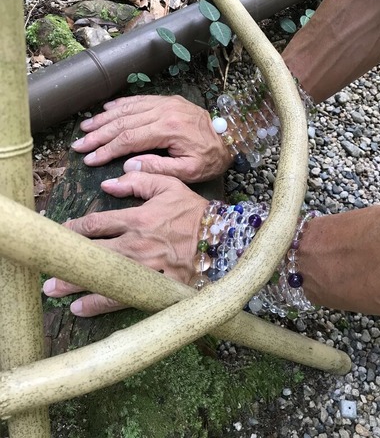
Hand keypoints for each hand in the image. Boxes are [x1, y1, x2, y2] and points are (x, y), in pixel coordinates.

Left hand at [43, 172, 208, 316]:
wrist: (223, 238)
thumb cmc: (195, 212)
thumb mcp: (170, 185)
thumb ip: (139, 181)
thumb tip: (109, 182)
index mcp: (137, 218)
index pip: (97, 224)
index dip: (75, 229)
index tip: (60, 233)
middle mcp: (136, 244)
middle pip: (93, 253)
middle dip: (68, 260)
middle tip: (47, 268)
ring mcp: (144, 267)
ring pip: (104, 276)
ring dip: (77, 284)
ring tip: (55, 290)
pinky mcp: (155, 285)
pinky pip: (124, 296)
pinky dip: (101, 303)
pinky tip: (82, 308)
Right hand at [71, 95, 231, 182]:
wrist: (232, 138)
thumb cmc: (211, 158)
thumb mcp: (188, 172)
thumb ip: (157, 169)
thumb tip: (127, 167)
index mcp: (169, 130)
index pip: (129, 139)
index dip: (106, 150)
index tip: (89, 158)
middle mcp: (164, 112)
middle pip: (123, 122)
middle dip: (99, 134)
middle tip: (79, 144)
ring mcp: (166, 103)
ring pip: (128, 109)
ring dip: (104, 118)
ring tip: (85, 127)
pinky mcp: (169, 101)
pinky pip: (140, 100)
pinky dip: (121, 104)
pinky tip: (106, 109)